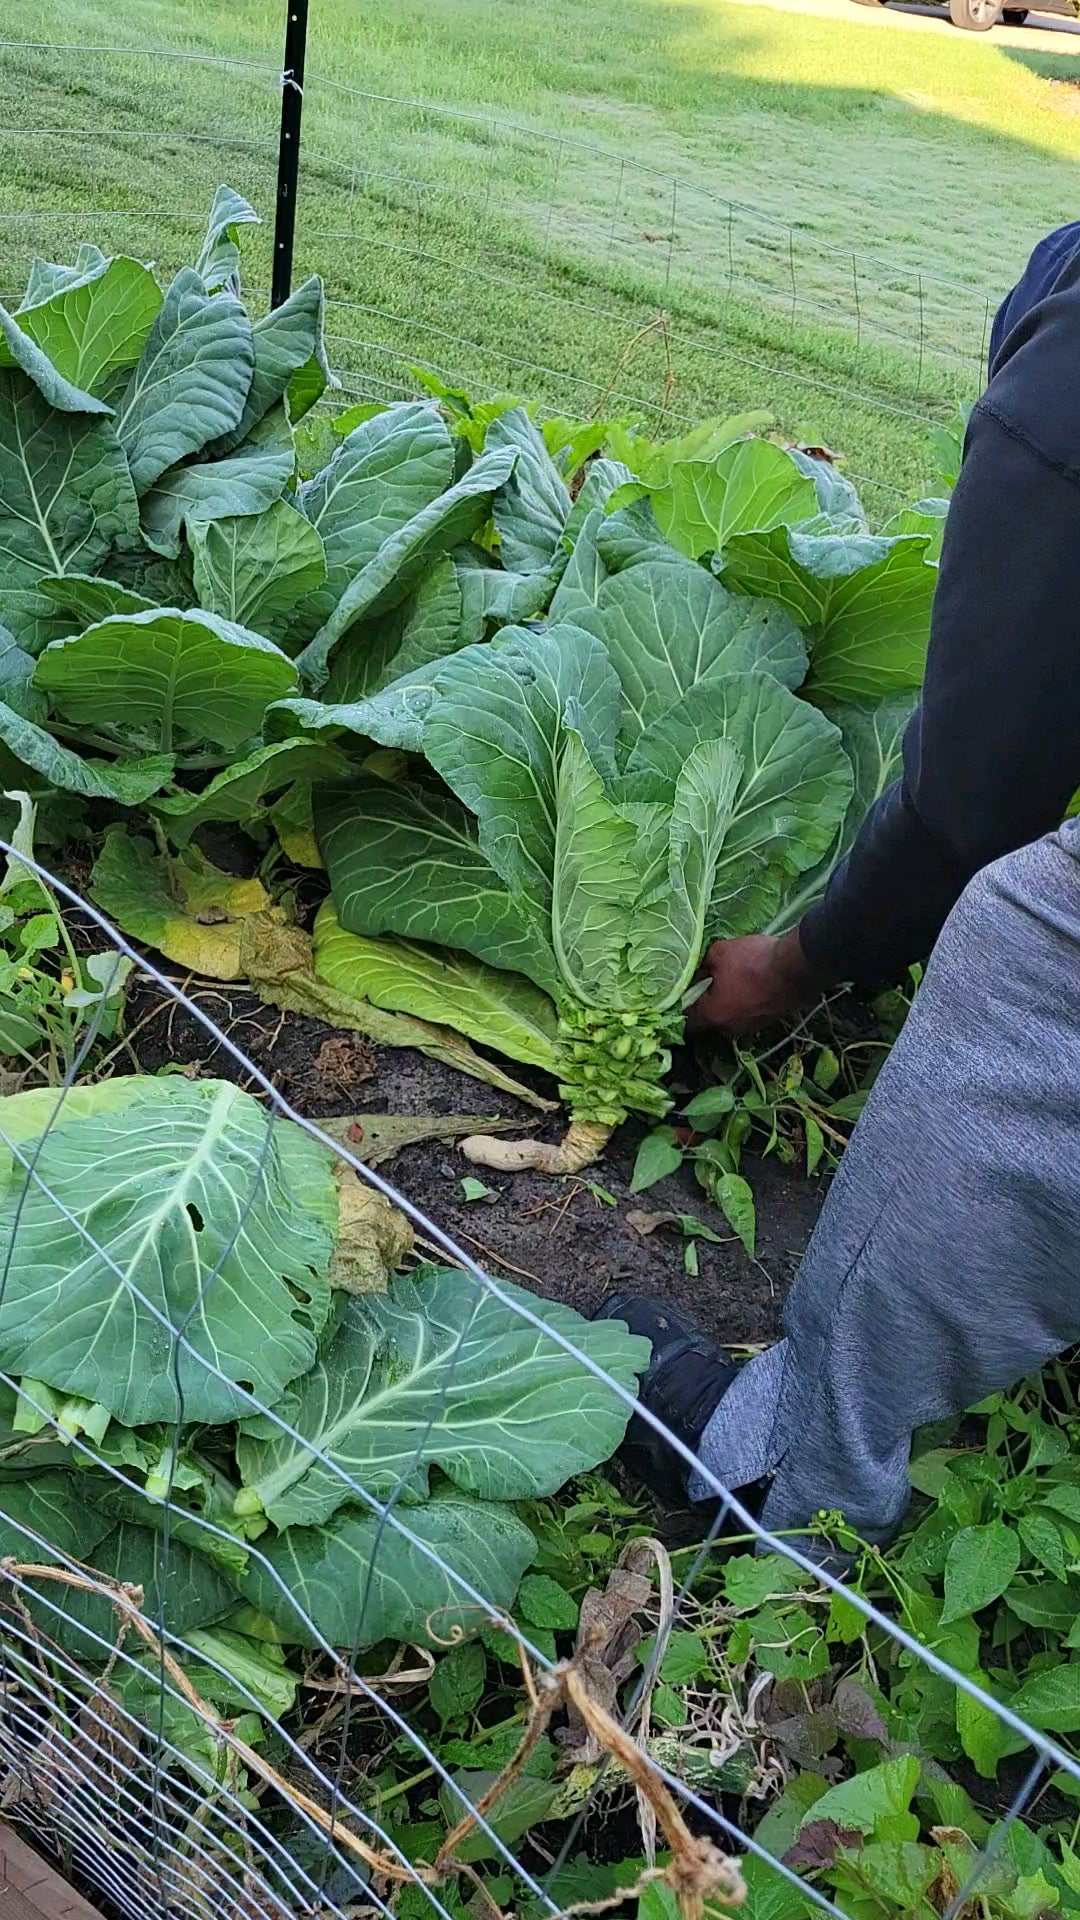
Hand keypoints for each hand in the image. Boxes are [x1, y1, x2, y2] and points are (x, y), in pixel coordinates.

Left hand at [685, 929, 817, 1035]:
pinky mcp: (769, 1021)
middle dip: (706, 1004)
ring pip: (730, 1018)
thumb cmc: (752, 961)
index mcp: (712, 1015)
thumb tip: (700, 971)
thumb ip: (703, 964)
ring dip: (728, 1004)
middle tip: (706, 983)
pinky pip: (748, 1014)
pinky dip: (745, 1003)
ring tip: (731, 982)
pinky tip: (750, 985)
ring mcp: (751, 1027)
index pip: (686, 1021)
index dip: (681, 1008)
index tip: (682, 993)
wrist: (796, 967)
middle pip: (709, 1021)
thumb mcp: (720, 952)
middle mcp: (730, 1028)